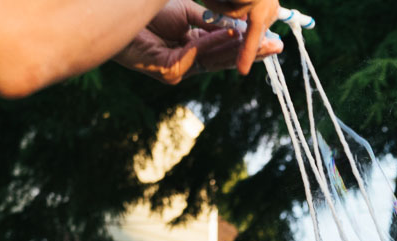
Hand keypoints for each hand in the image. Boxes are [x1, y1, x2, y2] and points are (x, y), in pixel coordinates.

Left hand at [114, 3, 276, 83]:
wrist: (119, 13)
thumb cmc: (146, 11)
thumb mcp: (187, 12)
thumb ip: (210, 23)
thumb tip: (239, 28)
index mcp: (189, 47)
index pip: (224, 49)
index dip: (247, 44)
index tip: (269, 37)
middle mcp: (186, 63)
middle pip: (225, 59)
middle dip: (252, 52)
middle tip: (277, 46)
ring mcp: (178, 70)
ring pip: (216, 61)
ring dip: (242, 51)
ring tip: (266, 44)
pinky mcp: (170, 73)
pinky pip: (200, 58)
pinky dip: (218, 46)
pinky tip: (236, 36)